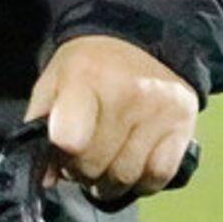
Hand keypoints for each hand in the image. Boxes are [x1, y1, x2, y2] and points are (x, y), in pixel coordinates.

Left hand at [25, 35, 197, 203]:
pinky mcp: (182, 124)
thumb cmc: (90, 67)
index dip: (61, 156)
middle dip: (81, 171)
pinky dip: (142, 180)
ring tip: (105, 162)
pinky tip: (133, 163)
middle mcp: (127, 93)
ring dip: (110, 180)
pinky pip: (157, 176)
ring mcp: (159, 110)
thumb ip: (40, 127)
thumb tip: (46, 178)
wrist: (141, 40)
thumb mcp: (54, 82)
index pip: (70, 139)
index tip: (61, 151)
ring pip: (126, 177)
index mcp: (86, 77)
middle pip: (95, 165)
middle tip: (81, 158)